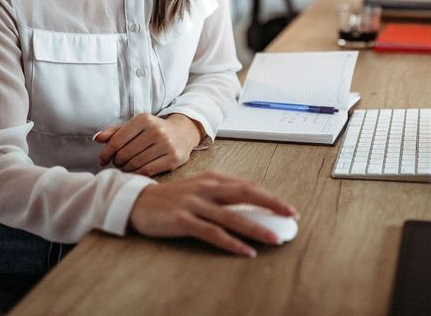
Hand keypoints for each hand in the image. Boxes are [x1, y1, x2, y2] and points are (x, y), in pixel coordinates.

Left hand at [94, 113, 201, 176]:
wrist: (183, 132)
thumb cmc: (154, 130)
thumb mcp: (136, 126)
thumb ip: (116, 131)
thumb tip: (97, 138)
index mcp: (144, 119)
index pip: (117, 141)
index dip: (106, 153)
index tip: (102, 160)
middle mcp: (156, 130)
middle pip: (125, 154)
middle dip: (117, 162)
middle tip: (117, 163)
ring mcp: (166, 145)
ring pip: (135, 164)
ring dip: (126, 169)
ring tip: (126, 167)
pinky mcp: (174, 158)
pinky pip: (148, 171)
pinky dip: (137, 174)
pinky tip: (135, 172)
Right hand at [129, 171, 298, 256]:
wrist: (139, 201)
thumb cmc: (174, 197)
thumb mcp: (200, 189)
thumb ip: (222, 195)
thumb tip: (251, 207)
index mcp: (213, 178)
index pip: (248, 186)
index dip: (270, 196)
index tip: (287, 208)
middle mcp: (207, 187)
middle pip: (245, 194)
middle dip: (271, 204)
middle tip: (291, 215)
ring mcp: (195, 203)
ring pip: (231, 216)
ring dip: (255, 227)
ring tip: (274, 238)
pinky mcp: (183, 220)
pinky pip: (212, 233)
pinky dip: (231, 243)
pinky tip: (246, 251)